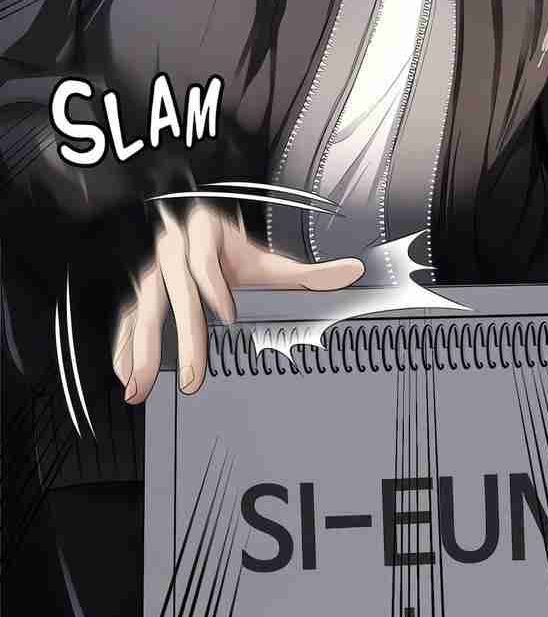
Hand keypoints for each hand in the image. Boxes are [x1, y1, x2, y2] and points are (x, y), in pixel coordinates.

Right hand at [112, 201, 362, 403]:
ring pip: (142, 310)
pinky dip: (123, 348)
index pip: (205, 258)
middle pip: (174, 293)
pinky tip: (125, 374)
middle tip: (194, 378)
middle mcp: (171, 250)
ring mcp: (150, 272)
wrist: (193, 230)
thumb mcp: (267, 261)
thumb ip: (309, 272)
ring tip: (142, 386)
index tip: (228, 315)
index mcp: (204, 234)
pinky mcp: (137, 293)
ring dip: (141, 351)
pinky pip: (126, 320)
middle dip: (182, 338)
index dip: (215, 285)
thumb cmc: (231, 252)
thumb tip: (354, 271)